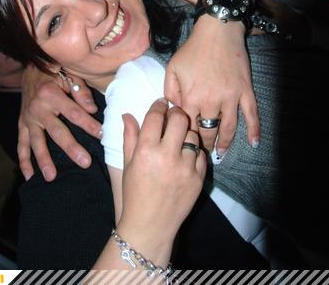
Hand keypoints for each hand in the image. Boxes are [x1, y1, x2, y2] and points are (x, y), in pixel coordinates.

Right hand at [18, 65, 102, 180]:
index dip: (89, 124)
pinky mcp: (22, 124)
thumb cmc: (55, 71)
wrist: (30, 67)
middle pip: (57, 132)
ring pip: (36, 142)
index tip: (102, 135)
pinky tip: (30, 175)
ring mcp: (28, 118)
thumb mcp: (69, 74)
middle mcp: (37, 108)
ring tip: (51, 177)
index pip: (74, 113)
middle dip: (71, 148)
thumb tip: (92, 109)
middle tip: (85, 162)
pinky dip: (24, 161)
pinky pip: (21, 144)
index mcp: (51, 94)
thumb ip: (80, 91)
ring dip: (43, 160)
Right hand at [118, 99, 204, 256]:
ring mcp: (185, 168)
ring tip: (179, 138)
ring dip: (186, 133)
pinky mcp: (199, 179)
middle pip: (180, 119)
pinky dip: (195, 153)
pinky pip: (202, 155)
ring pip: (193, 135)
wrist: (150, 226)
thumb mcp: (128, 164)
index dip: (159, 106)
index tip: (161, 103)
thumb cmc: (135, 194)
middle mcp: (167, 156)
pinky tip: (186, 156)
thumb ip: (130, 137)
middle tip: (173, 115)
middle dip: (176, 113)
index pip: (156, 116)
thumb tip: (127, 114)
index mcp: (146, 151)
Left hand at [164, 15, 259, 153]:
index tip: (183, 144)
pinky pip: (251, 114)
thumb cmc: (193, 49)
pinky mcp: (245, 91)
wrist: (218, 32)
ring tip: (220, 154)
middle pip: (208, 130)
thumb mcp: (172, 67)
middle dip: (204, 144)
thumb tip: (174, 110)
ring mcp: (231, 98)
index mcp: (192, 97)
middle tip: (200, 154)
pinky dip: (254, 130)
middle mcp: (212, 101)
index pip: (188, 125)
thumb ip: (170, 90)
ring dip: (225, 143)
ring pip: (229, 128)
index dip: (185, 135)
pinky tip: (254, 143)